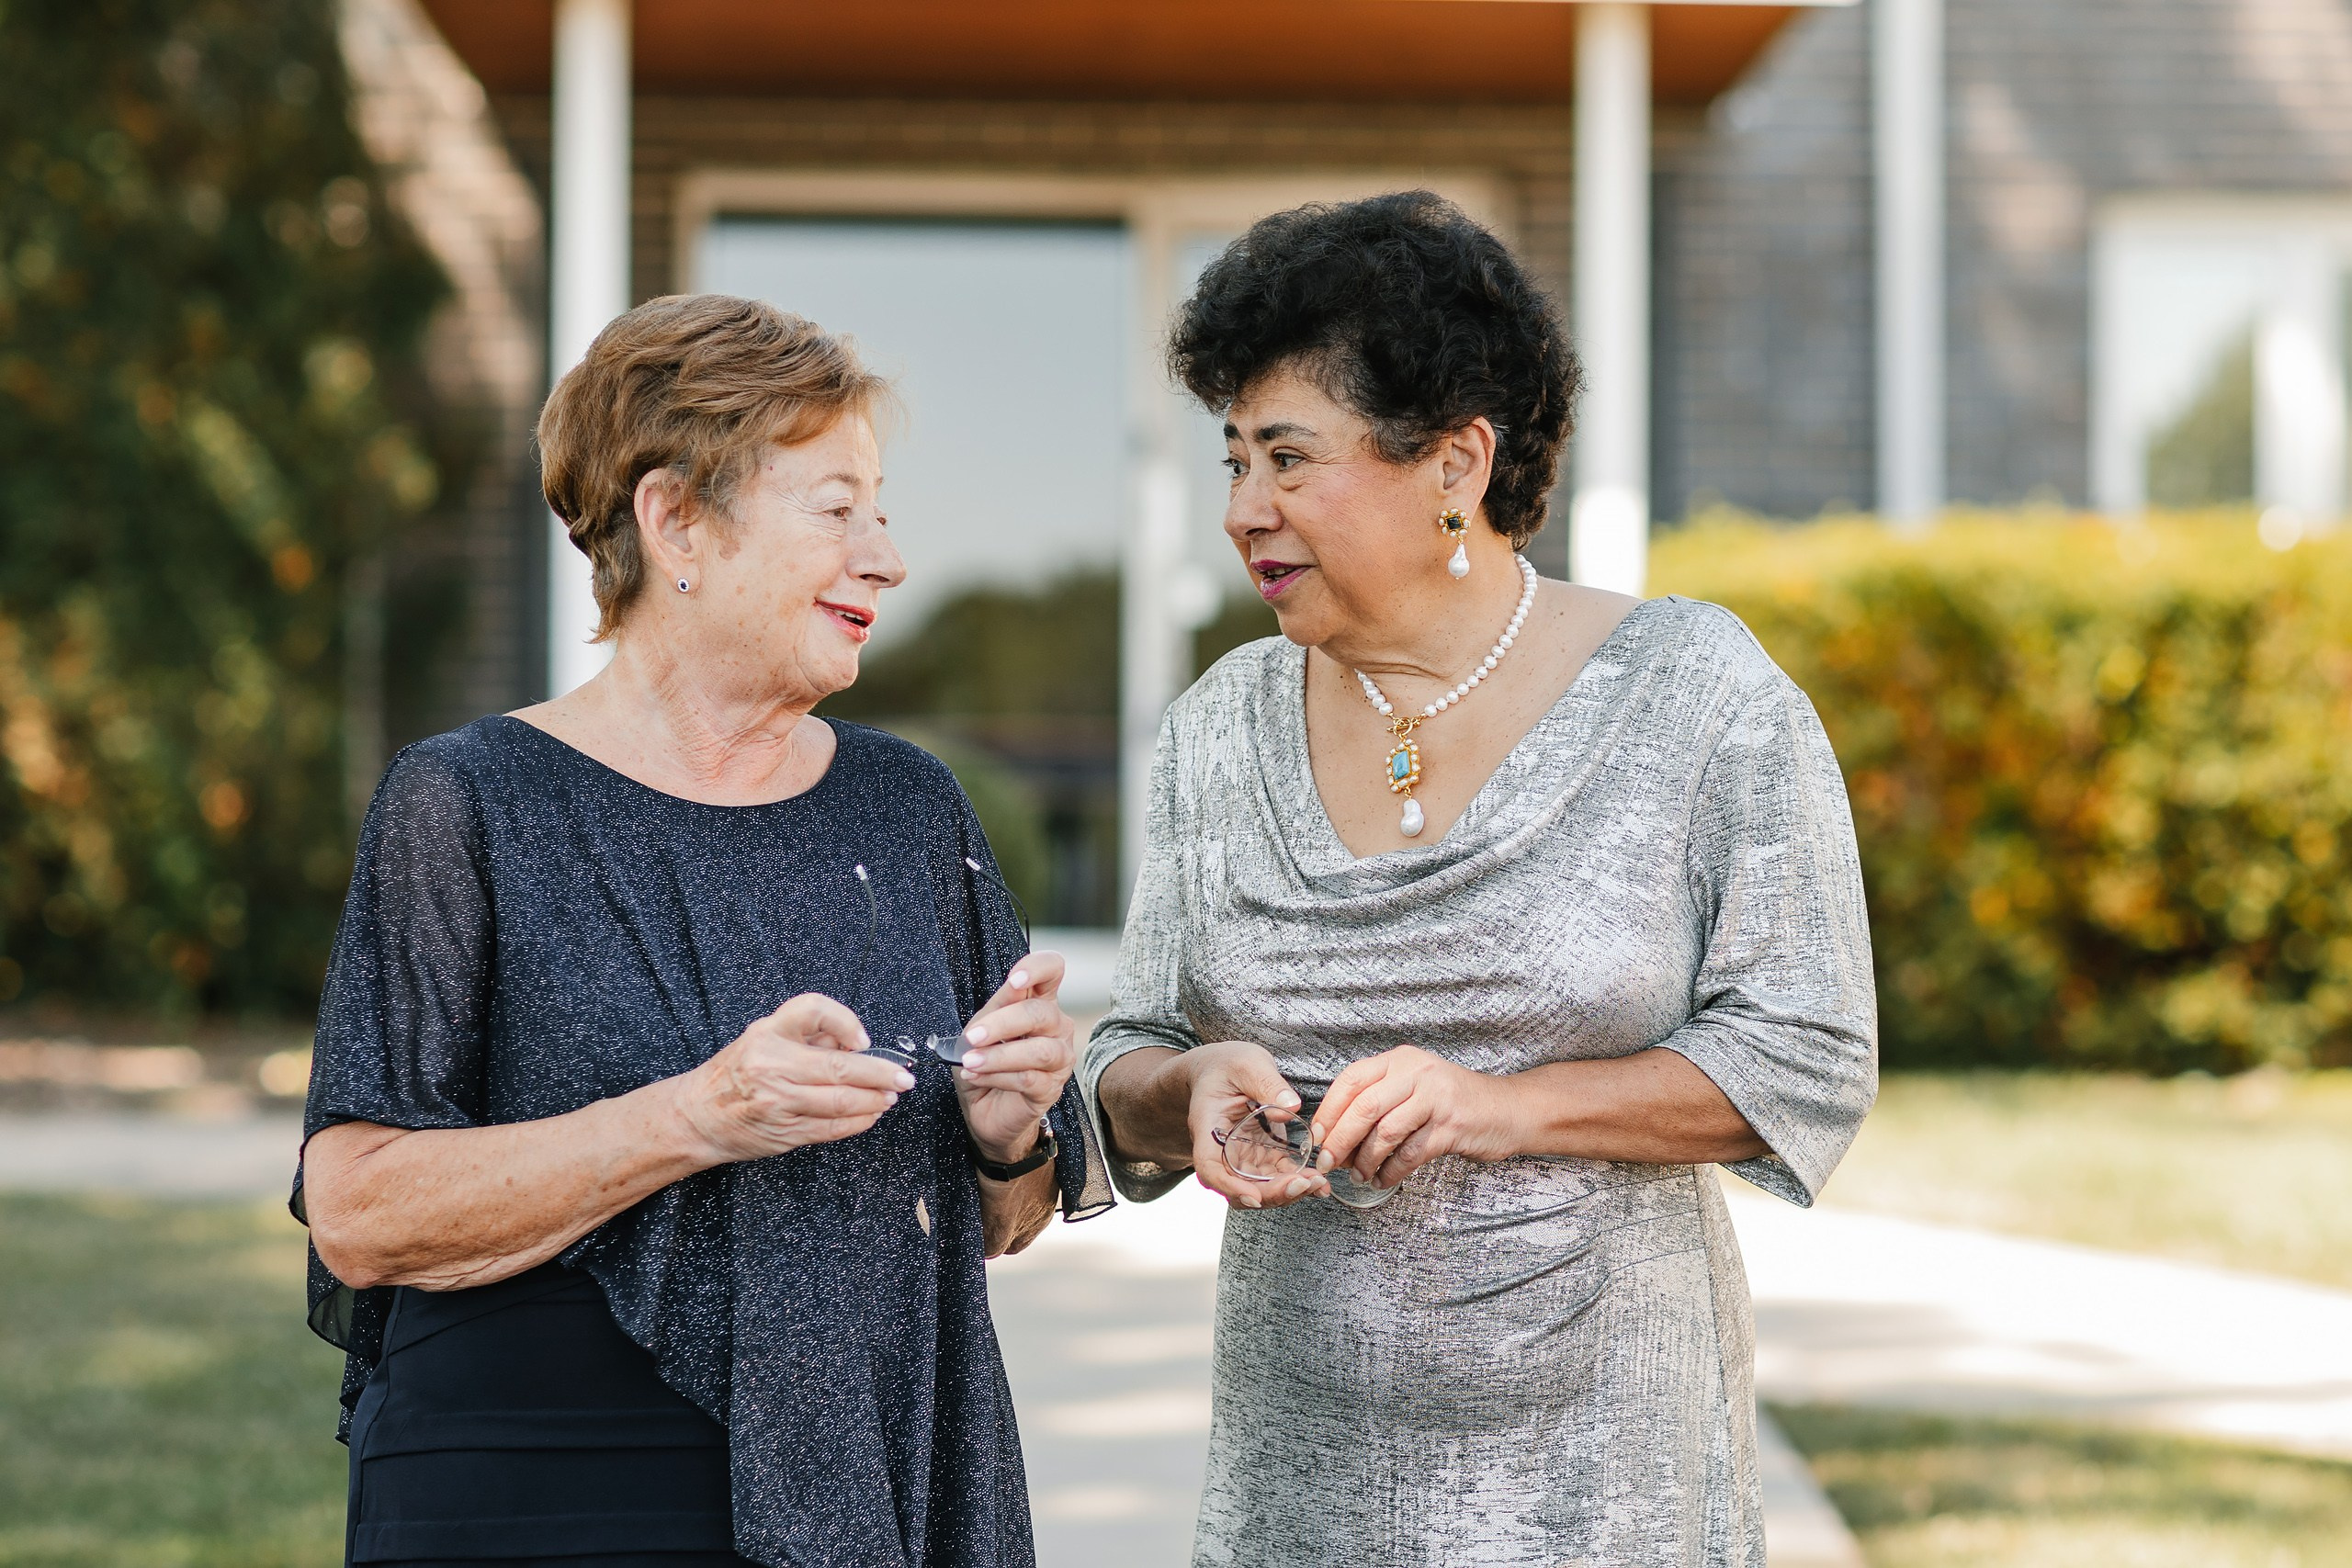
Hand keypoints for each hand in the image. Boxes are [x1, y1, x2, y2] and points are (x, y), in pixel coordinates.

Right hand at [672, 993, 910, 1163]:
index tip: (863, 1038)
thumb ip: (807, 1034)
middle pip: (839, 1067)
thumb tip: (854, 1040)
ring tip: (890, 1095)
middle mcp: (772, 1066)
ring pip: (841, 1102)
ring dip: (875, 1099)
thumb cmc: (735, 1073)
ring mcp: (779, 1103)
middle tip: (902, 1076)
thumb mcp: (762, 1038)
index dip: (846, 1021)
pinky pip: (832, 1128)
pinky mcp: (786, 1132)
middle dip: (880, 1072)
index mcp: (767, 1034)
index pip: (813, 1010)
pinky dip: (859, 1121)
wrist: (697, 1116)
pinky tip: (871, 1114)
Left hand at [955, 951, 1077, 1165]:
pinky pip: (1028, 1079)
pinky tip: (976, 1076)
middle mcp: (1057, 1028)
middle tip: (973, 1037)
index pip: (1053, 970)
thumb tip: (1013, 984)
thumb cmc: (985, 1061)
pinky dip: (996, 1076)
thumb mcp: (982, 1027)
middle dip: (1003, 1023)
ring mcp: (1059, 1060)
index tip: (1014, 981)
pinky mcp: (1050, 1089)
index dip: (1038, 969)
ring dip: (999, 1056)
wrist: (983, 1108)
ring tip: (970, 1062)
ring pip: (1039, 1051)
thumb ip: (998, 1005)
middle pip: (1041, 1013)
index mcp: (1040, 1003)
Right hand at [1180, 1040, 1327, 1209]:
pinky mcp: (1260, 1156)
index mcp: (1208, 1127)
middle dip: (1272, 1193)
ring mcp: (1241, 1156)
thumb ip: (1267, 1082)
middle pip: (1238, 1187)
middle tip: (1305, 1183)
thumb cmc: (1227, 1064)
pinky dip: (1296, 1182)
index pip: (1209, 1167)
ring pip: (1259, 1188)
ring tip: (1319, 1184)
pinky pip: (1276, 1177)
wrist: (1222, 1069)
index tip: (1254, 1196)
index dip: (1230, 1186)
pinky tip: (1319, 1181)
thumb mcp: (1247, 1064)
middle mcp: (1221, 1150)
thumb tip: (1292, 1107)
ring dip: (1287, 1192)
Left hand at [1312, 1044, 1521, 1189]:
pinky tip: (1383, 1180)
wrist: (1509, 1109)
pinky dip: (1392, 1172)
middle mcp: (1417, 1073)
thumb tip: (1335, 1132)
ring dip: (1365, 1161)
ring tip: (1358, 1176)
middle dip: (1340, 1140)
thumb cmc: (1454, 1101)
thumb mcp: (1415, 1085)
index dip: (1329, 1110)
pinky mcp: (1451, 1127)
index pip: (1351, 1079)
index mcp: (1401, 1060)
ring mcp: (1436, 1099)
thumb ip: (1379, 1098)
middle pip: (1364, 1108)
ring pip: (1385, 1133)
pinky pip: (1410, 1154)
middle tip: (1328, 1163)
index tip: (1317, 1136)